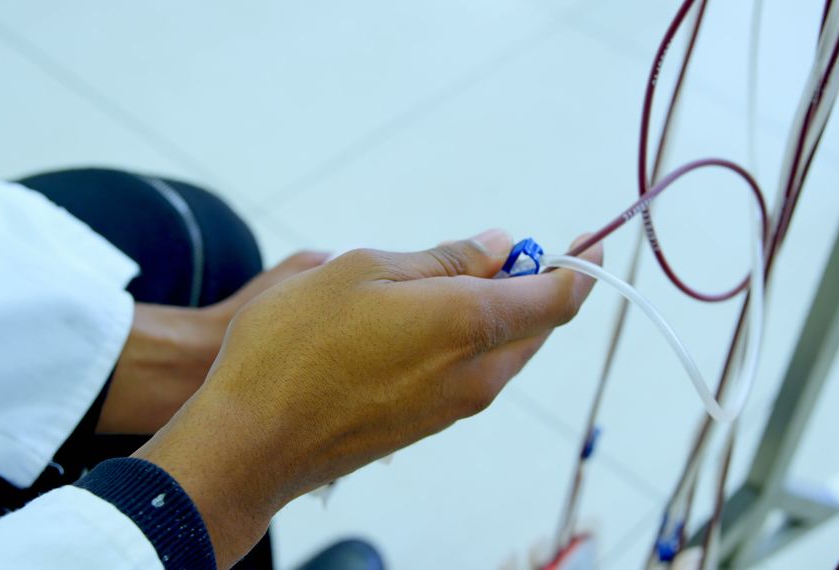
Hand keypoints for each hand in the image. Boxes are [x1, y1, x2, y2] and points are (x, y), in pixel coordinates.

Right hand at [134, 230, 603, 566]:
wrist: (253, 440)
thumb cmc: (297, 346)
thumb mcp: (365, 271)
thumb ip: (443, 259)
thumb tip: (499, 247)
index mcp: (471, 323)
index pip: (558, 298)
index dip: (579, 267)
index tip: (584, 241)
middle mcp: (477, 373)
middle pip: (536, 326)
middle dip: (532, 284)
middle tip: (494, 252)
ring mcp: (456, 406)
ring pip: (504, 351)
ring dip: (495, 313)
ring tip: (438, 282)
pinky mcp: (429, 425)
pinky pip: (472, 374)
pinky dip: (467, 341)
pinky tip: (415, 324)